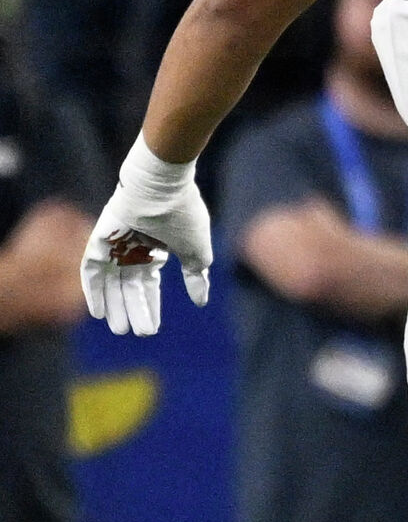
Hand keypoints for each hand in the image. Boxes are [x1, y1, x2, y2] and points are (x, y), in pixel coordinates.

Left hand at [80, 136, 211, 335]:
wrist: (162, 187)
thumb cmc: (183, 215)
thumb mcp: (196, 249)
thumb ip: (197, 276)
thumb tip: (201, 301)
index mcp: (155, 251)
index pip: (149, 286)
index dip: (150, 306)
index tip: (152, 329)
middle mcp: (132, 250)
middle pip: (129, 287)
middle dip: (133, 310)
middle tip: (137, 334)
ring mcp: (115, 245)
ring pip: (111, 283)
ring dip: (114, 305)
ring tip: (119, 329)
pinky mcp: (99, 240)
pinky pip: (91, 270)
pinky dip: (93, 290)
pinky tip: (97, 312)